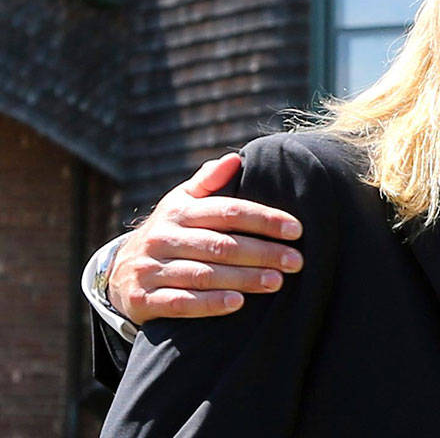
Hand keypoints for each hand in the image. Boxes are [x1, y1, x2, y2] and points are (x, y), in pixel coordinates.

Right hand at [107, 153, 304, 323]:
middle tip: (295, 261)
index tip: (296, 230)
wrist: (119, 272)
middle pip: (221, 245)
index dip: (264, 220)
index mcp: (179, 211)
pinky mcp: (143, 299)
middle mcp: (163, 237)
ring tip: (277, 282)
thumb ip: (208, 182)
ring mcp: (151, 268)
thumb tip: (234, 159)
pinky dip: (210, 304)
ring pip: (204, 274)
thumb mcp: (182, 203)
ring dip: (244, 278)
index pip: (228, 211)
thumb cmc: (170, 232)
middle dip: (262, 253)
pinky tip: (238, 303)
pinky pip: (180, 302)